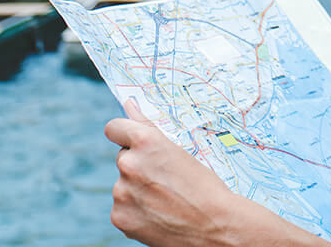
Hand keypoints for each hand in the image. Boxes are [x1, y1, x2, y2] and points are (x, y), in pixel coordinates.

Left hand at [103, 99, 330, 246]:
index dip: (124, 134)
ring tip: (166, 201)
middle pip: (124, 159)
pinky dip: (137, 212)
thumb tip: (129, 103)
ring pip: (124, 185)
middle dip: (139, 166)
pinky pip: (123, 207)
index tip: (132, 142)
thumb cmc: (204, 186)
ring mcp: (122, 192)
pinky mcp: (120, 216)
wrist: (216, 227)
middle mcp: (129, 163)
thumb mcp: (180, 150)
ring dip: (138, 190)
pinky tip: (159, 215)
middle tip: (166, 180)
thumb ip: (147, 126)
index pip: (115, 128)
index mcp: (145, 141)